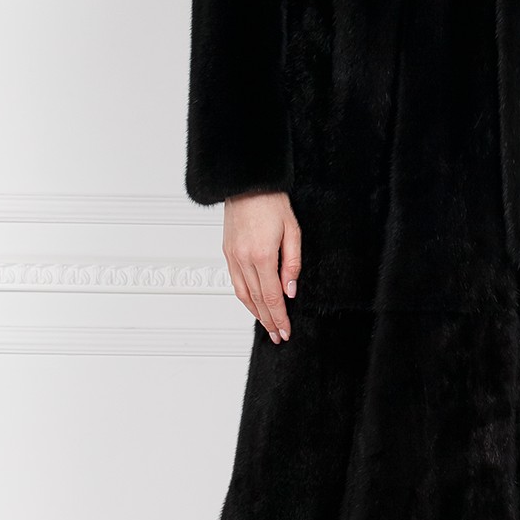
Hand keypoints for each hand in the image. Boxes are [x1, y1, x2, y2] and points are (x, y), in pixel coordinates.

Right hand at [223, 191, 300, 341]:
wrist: (247, 185)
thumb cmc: (271, 202)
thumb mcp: (292, 232)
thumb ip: (292, 264)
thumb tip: (290, 290)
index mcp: (262, 255)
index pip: (272, 297)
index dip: (279, 317)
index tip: (285, 330)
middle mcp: (244, 259)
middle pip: (257, 300)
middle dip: (269, 321)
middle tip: (278, 335)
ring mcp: (233, 257)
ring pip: (243, 295)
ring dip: (255, 313)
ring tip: (267, 325)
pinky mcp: (227, 253)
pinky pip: (235, 282)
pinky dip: (244, 298)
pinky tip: (252, 304)